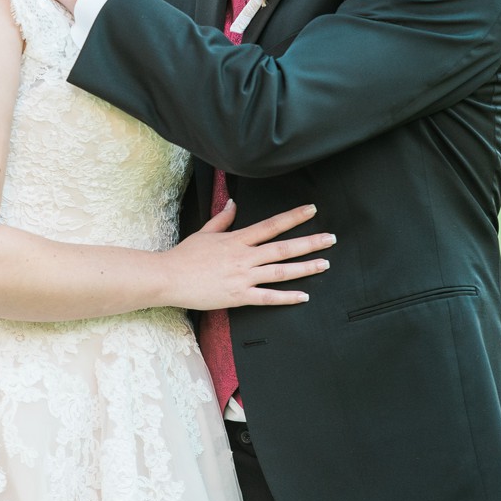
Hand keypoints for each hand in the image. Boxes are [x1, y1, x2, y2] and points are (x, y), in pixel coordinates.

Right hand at [163, 202, 333, 310]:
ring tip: (324, 263)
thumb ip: (222, 219)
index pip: (271, 225)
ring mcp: (243, 276)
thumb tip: (232, 202)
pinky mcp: (238, 296)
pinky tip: (303, 296)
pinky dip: (286, 297)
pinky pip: (267, 297)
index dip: (293, 217)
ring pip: (280, 271)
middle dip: (309, 242)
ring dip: (305, 267)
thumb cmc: (185, 255)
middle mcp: (244, 256)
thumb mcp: (204, 231)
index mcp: (237, 239)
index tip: (311, 210)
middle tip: (331, 239)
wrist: (169, 277)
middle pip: (283, 247)